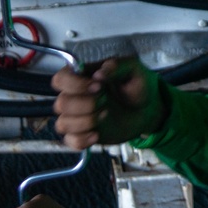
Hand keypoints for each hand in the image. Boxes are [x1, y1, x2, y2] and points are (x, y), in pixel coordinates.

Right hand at [51, 57, 168, 148]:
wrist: (147, 109)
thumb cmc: (137, 87)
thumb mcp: (133, 69)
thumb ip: (116, 66)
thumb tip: (98, 73)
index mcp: (82, 77)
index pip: (61, 79)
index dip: (75, 84)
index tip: (98, 86)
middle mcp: (76, 97)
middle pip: (62, 103)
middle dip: (86, 104)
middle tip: (106, 100)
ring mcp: (77, 117)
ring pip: (63, 123)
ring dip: (85, 121)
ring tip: (105, 114)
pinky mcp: (83, 133)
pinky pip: (71, 141)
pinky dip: (82, 140)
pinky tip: (97, 134)